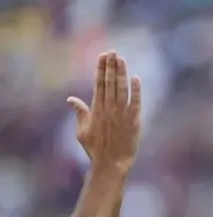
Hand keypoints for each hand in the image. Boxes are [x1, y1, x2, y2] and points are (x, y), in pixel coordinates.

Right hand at [67, 51, 141, 172]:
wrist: (111, 164)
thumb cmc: (96, 149)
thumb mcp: (82, 131)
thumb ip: (80, 113)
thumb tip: (71, 99)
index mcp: (96, 110)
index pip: (98, 84)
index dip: (101, 69)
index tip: (103, 56)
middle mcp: (108, 109)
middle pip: (109, 83)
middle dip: (111, 66)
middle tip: (113, 52)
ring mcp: (121, 115)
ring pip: (121, 90)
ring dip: (121, 74)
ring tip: (122, 59)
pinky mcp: (134, 121)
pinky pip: (136, 103)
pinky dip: (136, 91)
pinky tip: (136, 78)